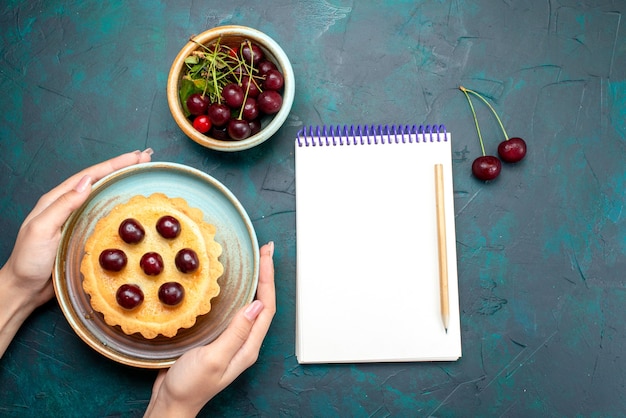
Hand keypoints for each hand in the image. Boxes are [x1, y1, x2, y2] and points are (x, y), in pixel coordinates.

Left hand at [0, 149, 152, 356]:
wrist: (24, 288)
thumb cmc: (28, 260)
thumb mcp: (41, 230)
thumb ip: (62, 205)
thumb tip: (87, 183)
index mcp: (56, 200)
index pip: (90, 176)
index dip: (114, 164)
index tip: (136, 157)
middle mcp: (68, 206)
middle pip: (99, 180)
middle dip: (122, 167)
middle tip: (146, 158)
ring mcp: (77, 219)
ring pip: (103, 195)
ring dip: (123, 182)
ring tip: (142, 173)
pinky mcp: (83, 234)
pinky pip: (105, 214)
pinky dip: (119, 204)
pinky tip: (130, 204)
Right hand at [144, 241, 275, 417]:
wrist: (171, 403)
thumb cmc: (190, 386)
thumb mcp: (214, 358)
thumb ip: (236, 333)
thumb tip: (256, 305)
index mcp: (248, 347)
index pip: (266, 307)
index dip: (268, 278)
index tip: (267, 255)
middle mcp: (244, 342)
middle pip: (261, 302)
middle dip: (265, 275)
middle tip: (264, 250)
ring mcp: (231, 340)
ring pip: (247, 305)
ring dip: (252, 282)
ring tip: (252, 260)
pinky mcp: (217, 338)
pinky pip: (231, 310)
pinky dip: (234, 293)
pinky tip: (228, 284)